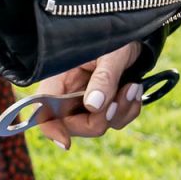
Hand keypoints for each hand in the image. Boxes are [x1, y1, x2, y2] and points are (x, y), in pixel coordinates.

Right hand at [23, 42, 149, 151]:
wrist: (137, 36)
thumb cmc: (117, 38)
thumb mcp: (111, 54)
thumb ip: (103, 79)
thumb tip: (93, 106)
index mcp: (60, 79)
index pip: (43, 111)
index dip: (50, 129)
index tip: (66, 143)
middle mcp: (70, 93)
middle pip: (74, 126)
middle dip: (100, 119)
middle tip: (118, 99)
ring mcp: (88, 101)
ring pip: (99, 126)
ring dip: (119, 111)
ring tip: (132, 87)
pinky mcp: (105, 104)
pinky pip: (115, 121)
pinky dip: (128, 110)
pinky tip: (134, 90)